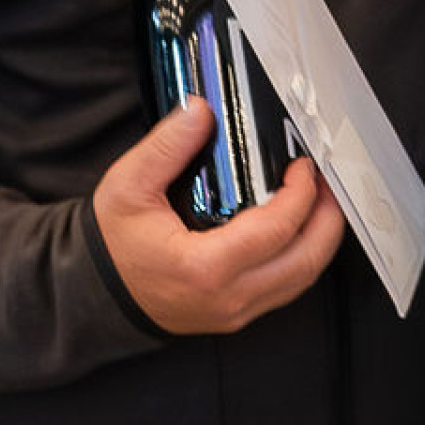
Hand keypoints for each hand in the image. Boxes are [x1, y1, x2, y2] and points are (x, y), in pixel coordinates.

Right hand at [91, 99, 347, 334]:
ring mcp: (236, 311)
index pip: (276, 231)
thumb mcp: (127, 187)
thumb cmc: (112, 246)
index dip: (300, 195)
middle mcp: (228, 297)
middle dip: (328, 218)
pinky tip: (298, 226)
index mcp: (204, 267)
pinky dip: (301, 254)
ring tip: (320, 199)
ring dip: (320, 238)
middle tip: (329, 181)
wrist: (95, 292)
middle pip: (305, 261)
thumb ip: (166, 147)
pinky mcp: (237, 313)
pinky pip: (285, 286)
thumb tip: (199, 111)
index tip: (302, 167)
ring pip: (301, 278)